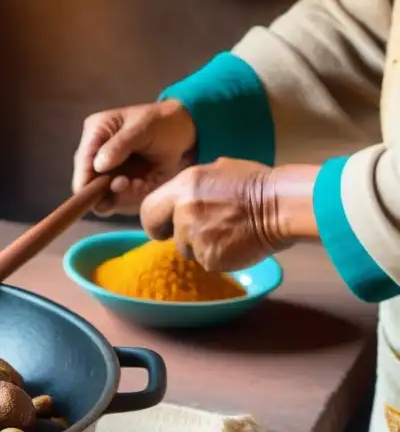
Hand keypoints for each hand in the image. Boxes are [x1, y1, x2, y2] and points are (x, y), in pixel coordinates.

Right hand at [72, 100, 197, 215]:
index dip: (86, 181)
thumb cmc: (164, 123)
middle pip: (88, 184)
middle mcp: (97, 154)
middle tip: (129, 183)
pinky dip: (132, 198)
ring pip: (103, 196)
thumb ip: (119, 145)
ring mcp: (109, 172)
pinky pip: (119, 202)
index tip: (102, 193)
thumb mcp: (143, 127)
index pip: (82, 162)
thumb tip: (98, 165)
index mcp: (96, 133)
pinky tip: (145, 185)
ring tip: (141, 183)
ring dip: (122, 196)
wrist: (188, 133)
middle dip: (107, 190)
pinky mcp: (122, 186)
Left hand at [139, 158, 318, 271]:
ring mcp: (194, 234)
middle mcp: (183, 209)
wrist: (283, 205)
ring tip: (227, 233)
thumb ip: (195, 185)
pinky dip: (218, 257)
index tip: (163, 225)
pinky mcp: (209, 256)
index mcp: (185, 184)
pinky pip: (206, 261)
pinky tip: (235, 244)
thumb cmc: (257, 186)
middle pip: (155, 229)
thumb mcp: (220, 170)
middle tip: (184, 236)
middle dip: (165, 235)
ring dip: (200, 245)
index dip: (155, 218)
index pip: (149, 207)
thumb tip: (184, 193)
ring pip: (185, 248)